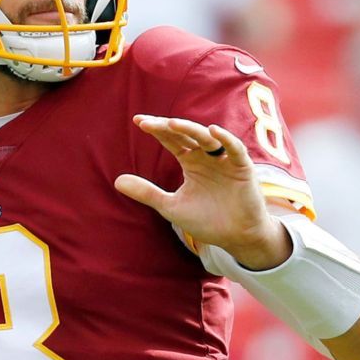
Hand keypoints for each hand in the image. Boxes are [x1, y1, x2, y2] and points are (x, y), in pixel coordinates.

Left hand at [114, 115, 289, 269]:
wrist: (234, 238)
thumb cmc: (206, 220)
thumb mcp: (170, 206)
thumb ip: (147, 192)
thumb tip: (116, 181)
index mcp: (191, 162)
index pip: (171, 140)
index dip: (157, 130)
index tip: (138, 122)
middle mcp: (207, 157)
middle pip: (186, 134)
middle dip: (168, 127)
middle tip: (148, 123)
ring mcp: (225, 160)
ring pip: (208, 138)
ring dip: (191, 129)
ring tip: (173, 124)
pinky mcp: (242, 168)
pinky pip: (235, 149)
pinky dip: (226, 139)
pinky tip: (213, 131)